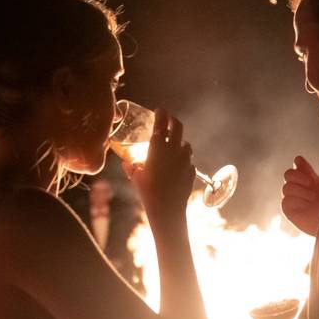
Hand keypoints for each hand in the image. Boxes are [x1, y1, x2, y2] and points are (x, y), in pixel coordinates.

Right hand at [125, 108, 194, 225]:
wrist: (167, 209)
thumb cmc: (147, 192)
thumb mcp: (136, 178)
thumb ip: (131, 167)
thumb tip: (127, 163)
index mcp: (158, 148)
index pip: (160, 124)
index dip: (161, 114)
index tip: (159, 110)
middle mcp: (173, 150)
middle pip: (178, 127)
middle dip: (173, 121)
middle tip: (169, 120)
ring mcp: (185, 160)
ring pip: (186, 144)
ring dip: (180, 142)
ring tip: (173, 146)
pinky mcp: (192, 170)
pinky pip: (188, 161)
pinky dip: (183, 161)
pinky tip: (177, 167)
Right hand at [281, 147, 318, 235]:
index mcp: (312, 180)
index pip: (299, 165)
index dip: (299, 163)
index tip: (302, 162)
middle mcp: (302, 189)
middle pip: (288, 173)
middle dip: (298, 175)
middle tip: (311, 182)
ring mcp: (295, 199)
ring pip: (286, 186)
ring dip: (301, 190)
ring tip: (313, 199)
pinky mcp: (290, 210)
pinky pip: (286, 199)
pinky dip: (297, 201)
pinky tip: (307, 206)